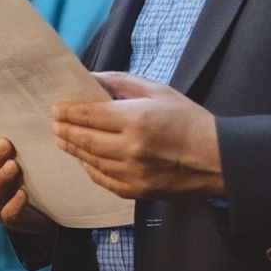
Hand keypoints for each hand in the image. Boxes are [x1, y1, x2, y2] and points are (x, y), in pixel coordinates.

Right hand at [0, 126, 52, 234]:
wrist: (41, 198)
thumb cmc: (20, 161)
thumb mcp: (10, 146)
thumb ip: (1, 133)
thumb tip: (4, 102)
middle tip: (5, 144)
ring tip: (14, 166)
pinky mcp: (7, 219)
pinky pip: (6, 215)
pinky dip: (14, 204)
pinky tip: (24, 193)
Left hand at [52, 72, 223, 201]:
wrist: (217, 160)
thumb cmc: (190, 120)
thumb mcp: (157, 90)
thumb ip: (121, 83)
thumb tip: (92, 78)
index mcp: (135, 120)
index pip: (88, 115)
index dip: (68, 111)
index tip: (56, 107)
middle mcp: (129, 149)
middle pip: (83, 139)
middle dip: (63, 129)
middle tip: (53, 122)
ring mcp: (132, 173)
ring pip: (90, 161)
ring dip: (72, 149)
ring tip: (62, 139)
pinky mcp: (137, 192)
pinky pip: (103, 180)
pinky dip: (89, 169)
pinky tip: (84, 160)